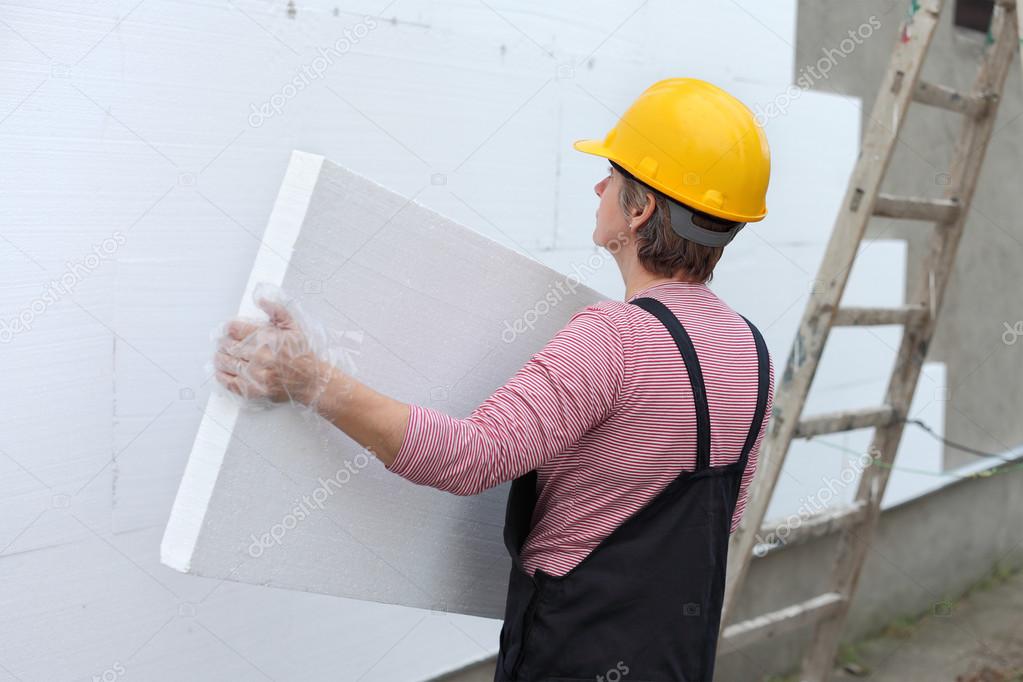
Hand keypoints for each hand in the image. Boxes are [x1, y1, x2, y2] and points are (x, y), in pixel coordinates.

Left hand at [214, 297, 331, 406]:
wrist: (311, 381)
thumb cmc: (302, 355)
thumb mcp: (294, 328)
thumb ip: (277, 311)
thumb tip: (261, 300)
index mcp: (266, 339)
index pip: (235, 329)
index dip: (228, 328)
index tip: (228, 329)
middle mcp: (259, 357)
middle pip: (228, 346)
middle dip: (223, 342)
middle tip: (223, 342)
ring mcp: (255, 375)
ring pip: (226, 363)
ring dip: (220, 357)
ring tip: (221, 354)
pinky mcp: (253, 390)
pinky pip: (229, 382)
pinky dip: (221, 375)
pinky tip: (221, 370)